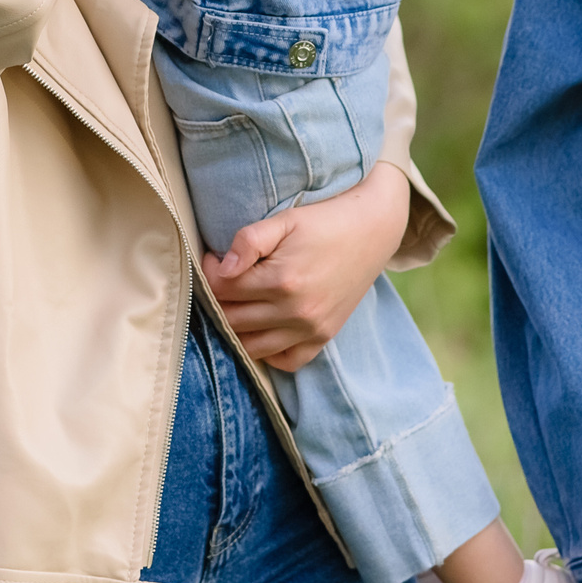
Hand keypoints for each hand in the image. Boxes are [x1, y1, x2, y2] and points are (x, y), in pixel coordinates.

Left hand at [204, 161, 411, 370]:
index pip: (223, 289)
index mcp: (282, 281)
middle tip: (221, 280)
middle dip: (217, 299)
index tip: (213, 258)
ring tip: (235, 302)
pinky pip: (286, 361)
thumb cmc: (325, 222)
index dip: (209, 272)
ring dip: (235, 327)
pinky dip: (267, 352)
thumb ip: (249, 241)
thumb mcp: (285, 221)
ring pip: (251, 346)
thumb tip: (221, 268)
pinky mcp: (323, 337)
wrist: (372, 231)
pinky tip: (261, 329)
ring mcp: (311, 330)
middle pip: (232, 319)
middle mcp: (295, 312)